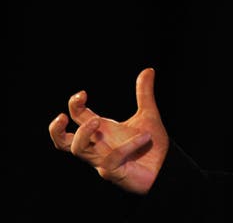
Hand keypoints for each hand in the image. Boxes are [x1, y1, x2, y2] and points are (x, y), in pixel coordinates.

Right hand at [48, 68, 168, 194]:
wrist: (165, 167)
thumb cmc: (151, 144)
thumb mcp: (148, 114)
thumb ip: (144, 94)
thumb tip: (149, 70)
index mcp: (102, 130)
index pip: (78, 117)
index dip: (74, 104)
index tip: (82, 93)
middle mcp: (98, 145)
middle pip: (62, 142)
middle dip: (56, 130)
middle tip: (63, 116)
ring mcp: (103, 160)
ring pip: (78, 150)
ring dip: (83, 133)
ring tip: (98, 120)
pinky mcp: (114, 172)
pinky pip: (111, 158)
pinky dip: (127, 146)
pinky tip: (145, 137)